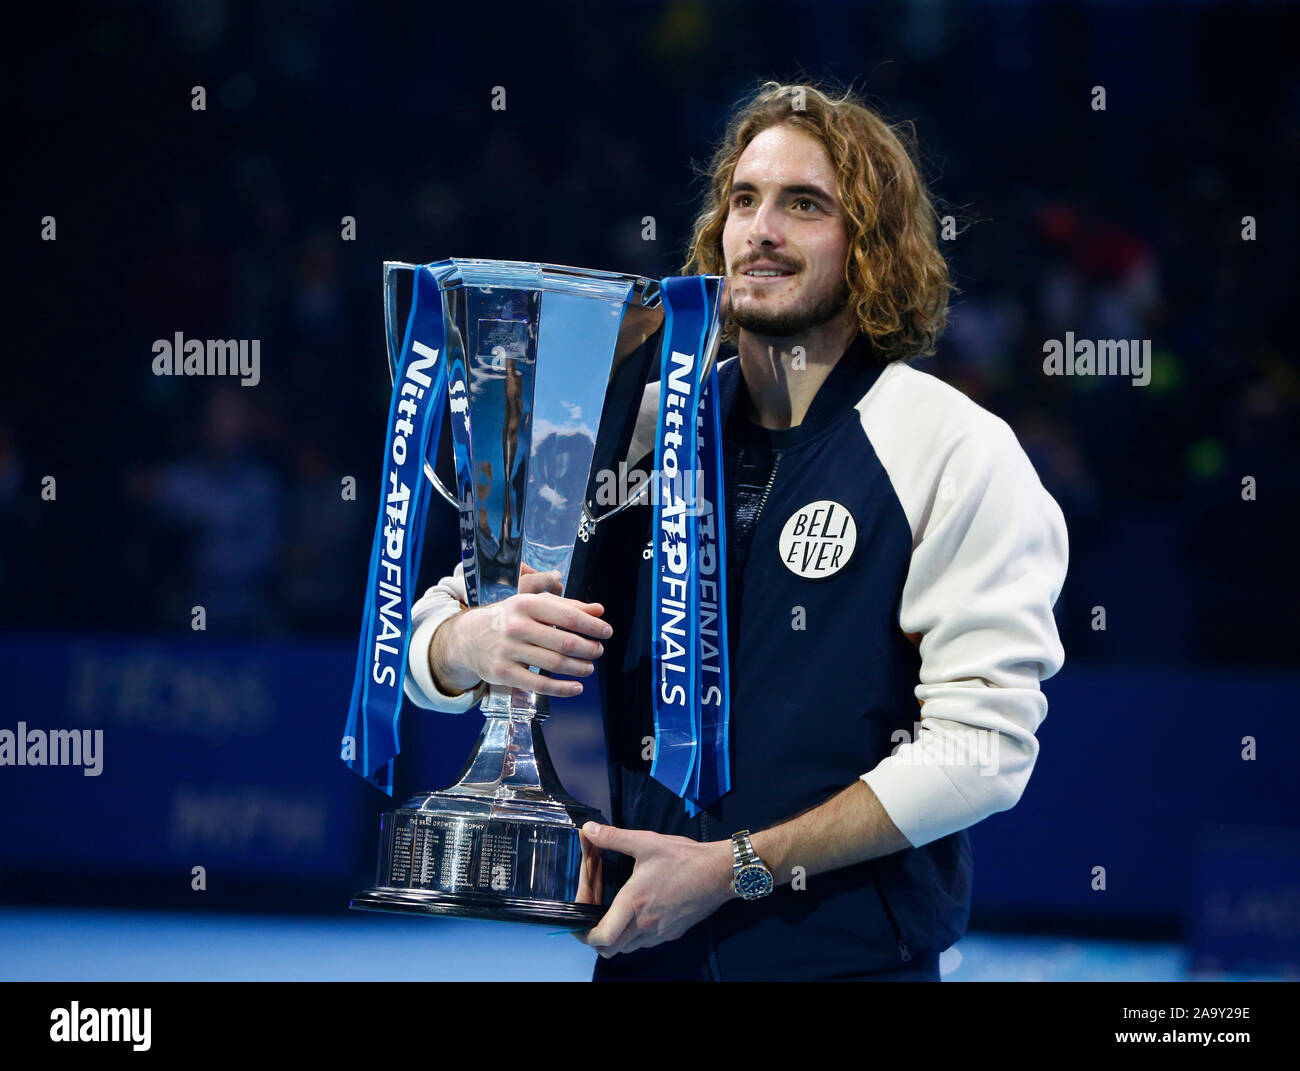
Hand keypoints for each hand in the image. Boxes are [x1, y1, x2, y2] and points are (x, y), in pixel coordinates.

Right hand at [430, 563, 611, 697]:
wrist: (468, 637)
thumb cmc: (509, 618)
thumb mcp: (533, 605)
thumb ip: (567, 606)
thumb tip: (599, 610)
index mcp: (526, 604)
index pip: (567, 615)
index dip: (591, 626)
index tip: (606, 632)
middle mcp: (516, 626)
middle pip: (564, 642)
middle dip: (588, 648)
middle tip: (598, 651)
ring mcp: (508, 651)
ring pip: (554, 663)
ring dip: (579, 668)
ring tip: (589, 668)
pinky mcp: (503, 673)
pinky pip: (539, 684)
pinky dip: (563, 688)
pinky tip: (576, 687)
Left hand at [574, 822, 734, 957]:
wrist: (720, 873)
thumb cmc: (684, 858)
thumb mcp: (646, 842)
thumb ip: (614, 838)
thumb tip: (588, 830)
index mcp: (633, 902)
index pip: (602, 937)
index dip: (585, 936)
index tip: (578, 925)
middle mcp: (644, 924)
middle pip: (610, 949)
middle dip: (597, 940)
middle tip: (594, 920)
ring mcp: (660, 932)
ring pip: (628, 948)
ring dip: (617, 938)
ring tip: (615, 916)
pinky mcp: (673, 933)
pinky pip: (646, 943)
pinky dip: (636, 936)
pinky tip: (640, 915)